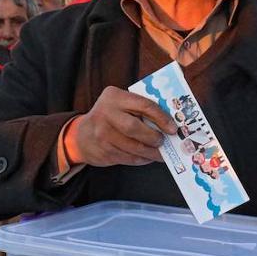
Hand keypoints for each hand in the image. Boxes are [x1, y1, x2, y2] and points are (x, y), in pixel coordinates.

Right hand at [64, 87, 178, 167]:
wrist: (82, 135)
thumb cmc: (111, 117)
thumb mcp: (121, 104)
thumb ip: (140, 108)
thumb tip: (169, 122)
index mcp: (114, 96)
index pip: (144, 105)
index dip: (162, 118)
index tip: (173, 128)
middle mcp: (105, 113)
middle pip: (135, 128)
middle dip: (153, 137)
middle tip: (163, 141)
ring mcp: (101, 134)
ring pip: (133, 147)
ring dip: (150, 152)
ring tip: (160, 153)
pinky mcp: (103, 151)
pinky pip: (128, 158)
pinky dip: (141, 159)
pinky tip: (147, 157)